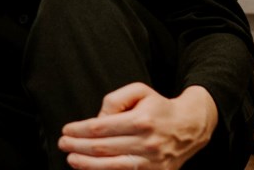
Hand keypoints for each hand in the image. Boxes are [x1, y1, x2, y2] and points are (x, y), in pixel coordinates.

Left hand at [58, 83, 217, 169]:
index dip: (79, 130)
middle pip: (103, 148)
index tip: (66, 130)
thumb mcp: (138, 91)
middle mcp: (147, 143)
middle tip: (63, 144)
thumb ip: (113, 100)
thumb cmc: (158, 107)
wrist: (190, 126)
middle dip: (78, 147)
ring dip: (87, 165)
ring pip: (112, 166)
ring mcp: (153, 162)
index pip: (100, 128)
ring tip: (71, 160)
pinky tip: (91, 169)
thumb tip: (97, 120)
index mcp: (141, 120)